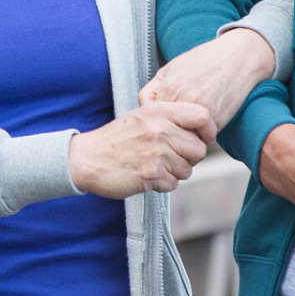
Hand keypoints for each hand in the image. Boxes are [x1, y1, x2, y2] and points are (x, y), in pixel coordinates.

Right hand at [69, 101, 212, 198]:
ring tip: (155, 165)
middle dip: (189, 157)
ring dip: (175, 172)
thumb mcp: (142, 116)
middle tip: (171, 157)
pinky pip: (173, 184)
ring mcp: (155, 153)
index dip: (208, 129)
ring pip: (188, 169)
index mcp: (158, 111)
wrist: (87, 159)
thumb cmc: (117, 139)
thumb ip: (169, 119)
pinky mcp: (151, 175)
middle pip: (199, 149)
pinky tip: (147, 175)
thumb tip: (201, 131)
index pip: (201, 115)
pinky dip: (163, 184)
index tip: (204, 138)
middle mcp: (159, 130)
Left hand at [139, 27, 274, 130]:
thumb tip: (142, 108)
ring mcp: (202, 112)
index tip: (161, 121)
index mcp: (169, 88)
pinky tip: (203, 123)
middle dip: (168, 133)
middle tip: (173, 129)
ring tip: (188, 126)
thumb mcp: (171, 68)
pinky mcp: (218, 121)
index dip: (156, 122)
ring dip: (185, 137)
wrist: (239, 57)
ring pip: (184, 139)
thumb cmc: (204, 60)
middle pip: (166, 131)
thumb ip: (151, 88)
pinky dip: (201, 135)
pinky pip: (202, 138)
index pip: (151, 119)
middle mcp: (184, 101)